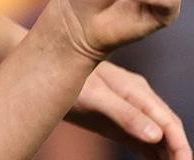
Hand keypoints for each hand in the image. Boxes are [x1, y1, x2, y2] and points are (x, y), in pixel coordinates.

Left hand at [67, 61, 190, 159]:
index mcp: (137, 91)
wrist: (41, 70)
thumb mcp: (95, 97)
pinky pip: (139, 139)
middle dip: (177, 152)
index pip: (168, 122)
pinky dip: (151, 153)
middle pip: (166, 130)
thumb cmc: (65, 77)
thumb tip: (156, 135)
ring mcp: (127, 109)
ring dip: (166, 154)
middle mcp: (137, 99)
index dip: (180, 145)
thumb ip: (125, 114)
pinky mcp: (115, 119)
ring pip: (156, 136)